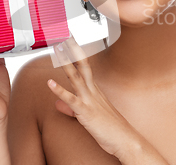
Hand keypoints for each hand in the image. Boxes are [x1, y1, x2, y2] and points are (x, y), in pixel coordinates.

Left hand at [47, 35, 139, 158]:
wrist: (125, 140)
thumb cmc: (110, 129)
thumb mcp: (89, 115)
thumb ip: (72, 108)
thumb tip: (59, 104)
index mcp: (95, 90)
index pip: (84, 67)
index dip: (75, 54)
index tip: (68, 42)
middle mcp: (93, 92)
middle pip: (82, 65)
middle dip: (73, 50)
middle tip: (64, 36)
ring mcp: (90, 100)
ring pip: (76, 77)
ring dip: (65, 62)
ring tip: (57, 49)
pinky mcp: (86, 112)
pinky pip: (71, 99)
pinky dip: (60, 90)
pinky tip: (50, 83)